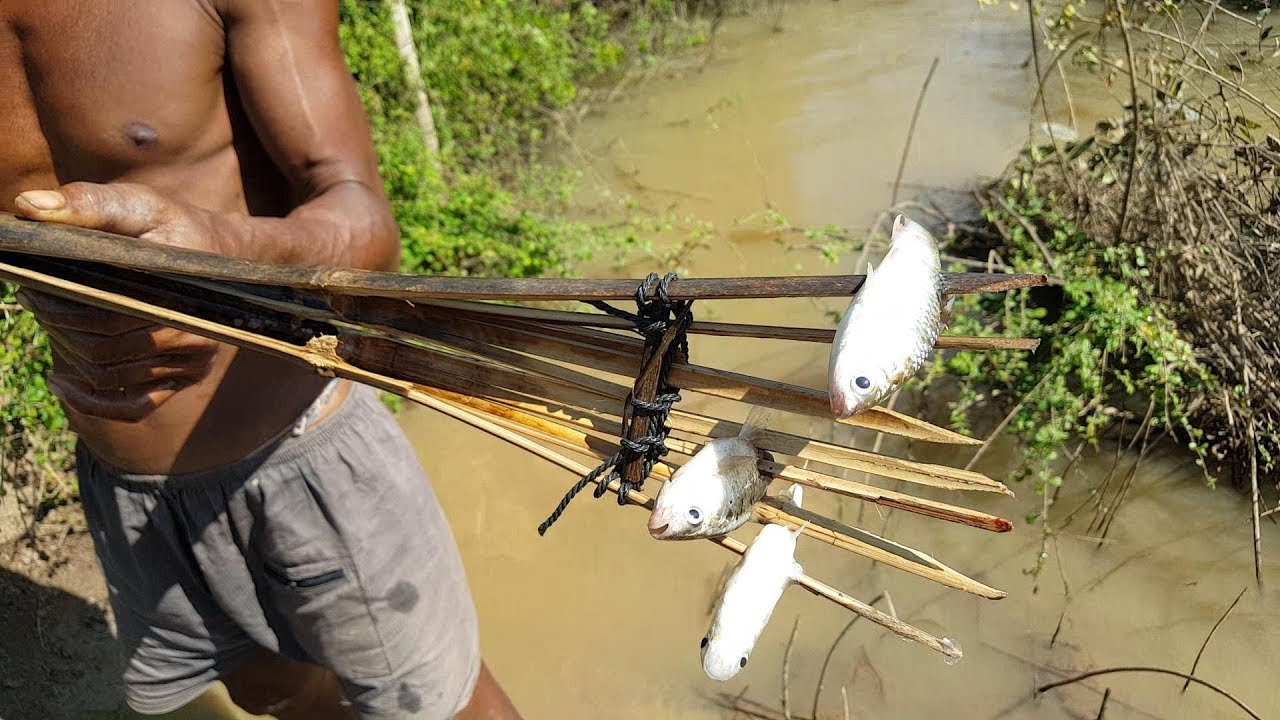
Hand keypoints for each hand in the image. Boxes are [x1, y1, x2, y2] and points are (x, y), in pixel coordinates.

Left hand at [13, 182, 223, 420]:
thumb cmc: (175, 227)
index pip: (106, 315)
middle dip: (59, 329)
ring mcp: (193, 363)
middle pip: (103, 352)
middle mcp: (193, 335)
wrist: (227, 258)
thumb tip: (28, 206)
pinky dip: (92, 403)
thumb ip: (87, 203)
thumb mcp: (137, 204)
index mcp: (180, 294)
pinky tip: (62, 383)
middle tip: (35, 302)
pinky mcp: (186, 379)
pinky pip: (134, 408)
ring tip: (51, 327)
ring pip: (110, 377)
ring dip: (69, 356)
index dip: (60, 307)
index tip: (30, 288)